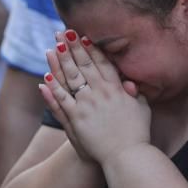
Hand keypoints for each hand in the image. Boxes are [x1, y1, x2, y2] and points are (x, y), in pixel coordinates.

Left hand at [39, 30, 151, 166]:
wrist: (127, 156)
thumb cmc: (137, 134)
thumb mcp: (142, 109)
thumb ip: (135, 94)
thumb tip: (130, 83)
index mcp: (116, 88)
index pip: (101, 63)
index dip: (91, 48)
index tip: (83, 36)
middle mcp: (101, 93)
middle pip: (84, 65)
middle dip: (73, 47)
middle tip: (63, 32)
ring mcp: (87, 105)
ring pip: (71, 78)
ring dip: (60, 61)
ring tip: (52, 47)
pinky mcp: (76, 119)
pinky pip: (62, 100)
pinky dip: (53, 88)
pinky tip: (45, 77)